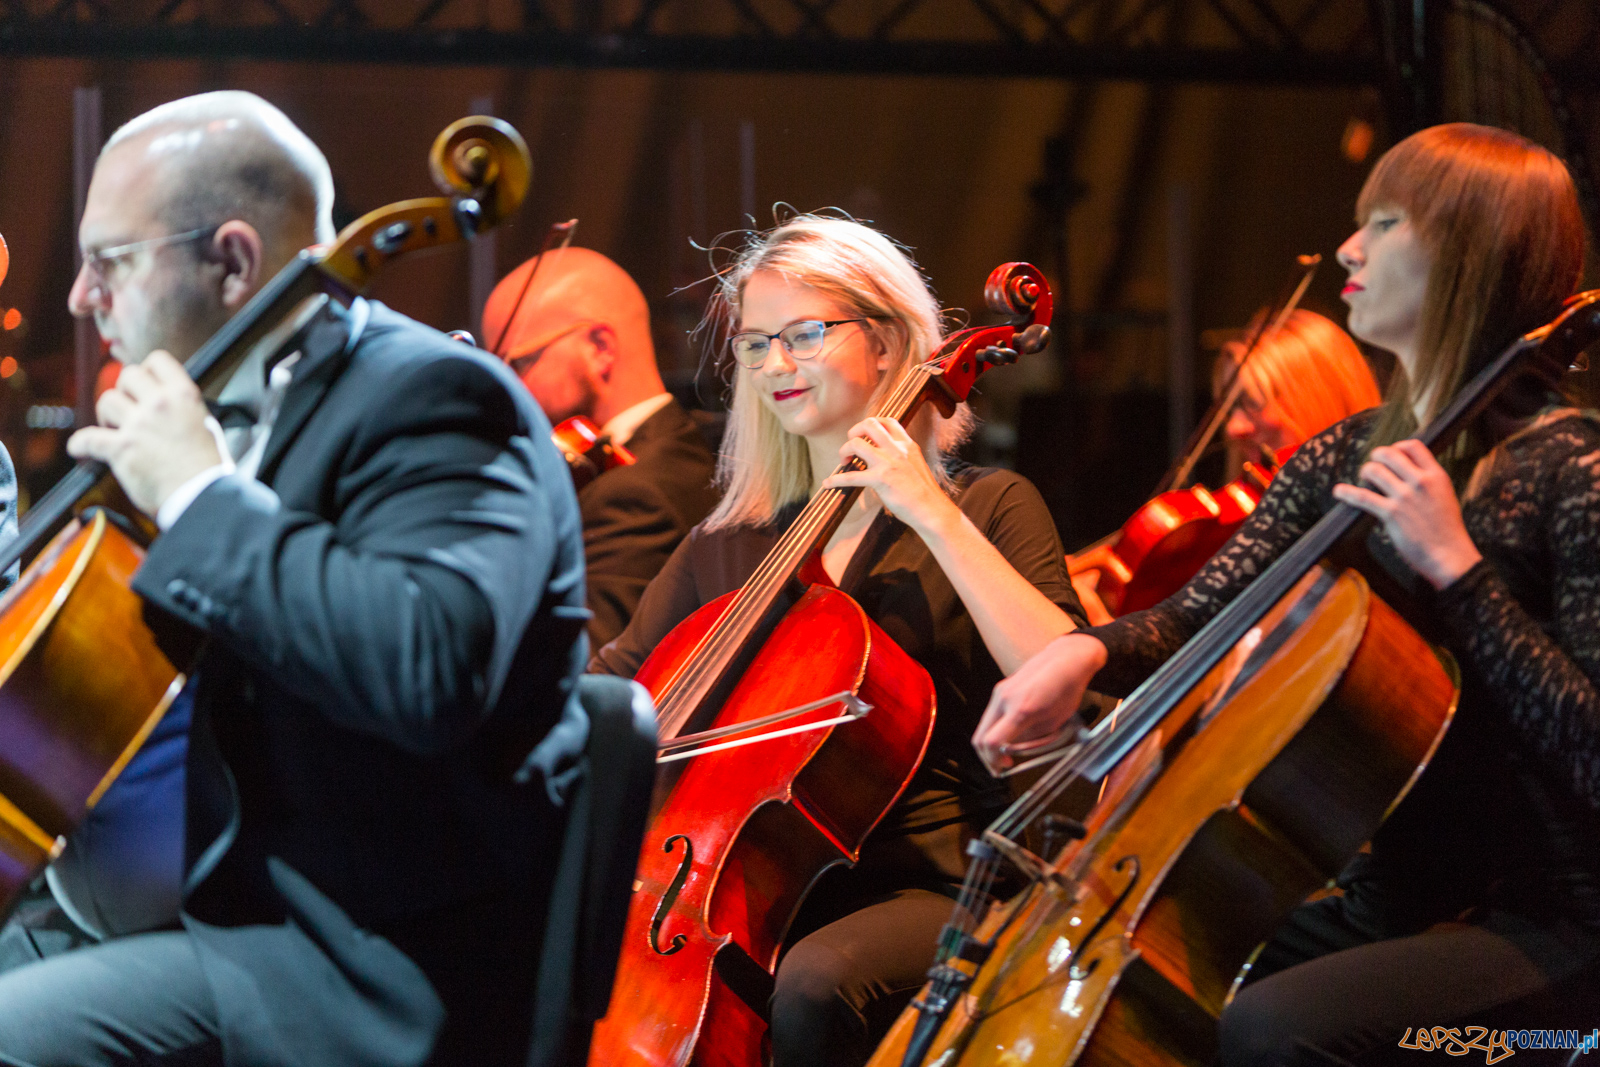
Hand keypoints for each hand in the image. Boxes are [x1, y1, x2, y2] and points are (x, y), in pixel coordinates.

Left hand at [67, 351, 223, 516]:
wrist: (202, 494)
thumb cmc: (207, 465)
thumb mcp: (205, 423)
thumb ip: (182, 408)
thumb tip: (165, 405)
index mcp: (184, 395)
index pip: (157, 360)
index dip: (147, 370)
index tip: (145, 383)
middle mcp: (160, 404)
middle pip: (127, 376)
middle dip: (125, 391)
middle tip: (128, 408)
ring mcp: (139, 425)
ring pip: (107, 401)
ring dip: (107, 415)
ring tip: (114, 429)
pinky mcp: (121, 448)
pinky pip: (88, 439)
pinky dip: (80, 445)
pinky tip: (79, 448)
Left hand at [821, 417, 955, 536]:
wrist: (931, 510)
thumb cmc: (924, 493)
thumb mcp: (916, 465)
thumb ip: (901, 457)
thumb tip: (884, 458)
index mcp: (907, 445)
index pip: (888, 421)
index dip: (871, 423)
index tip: (863, 434)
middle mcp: (897, 449)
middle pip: (869, 425)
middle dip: (854, 432)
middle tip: (850, 446)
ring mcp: (888, 463)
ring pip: (856, 443)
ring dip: (844, 450)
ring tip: (843, 462)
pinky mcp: (880, 480)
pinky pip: (850, 476)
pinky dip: (835, 480)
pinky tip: (828, 483)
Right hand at [973, 632, 1107, 774]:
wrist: (1066, 660)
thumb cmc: (1067, 689)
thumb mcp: (1054, 722)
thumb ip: (1030, 738)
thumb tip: (1013, 749)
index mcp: (1021, 710)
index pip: (992, 742)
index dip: (993, 761)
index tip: (1001, 769)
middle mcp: (1004, 699)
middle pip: (980, 736)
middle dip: (987, 756)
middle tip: (1000, 765)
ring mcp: (1000, 692)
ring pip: (983, 725)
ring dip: (991, 742)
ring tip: (1008, 750)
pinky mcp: (1001, 688)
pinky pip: (991, 714)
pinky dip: (996, 728)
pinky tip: (1011, 732)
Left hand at [1330, 439, 1482, 589]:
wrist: (1449, 555)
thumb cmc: (1446, 529)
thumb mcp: (1444, 495)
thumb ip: (1428, 481)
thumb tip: (1409, 470)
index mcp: (1436, 476)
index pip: (1413, 446)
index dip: (1398, 446)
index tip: (1391, 454)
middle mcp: (1420, 482)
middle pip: (1390, 454)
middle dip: (1376, 457)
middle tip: (1374, 465)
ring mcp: (1405, 497)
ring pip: (1374, 470)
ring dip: (1365, 472)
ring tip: (1364, 478)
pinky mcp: (1391, 513)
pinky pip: (1362, 497)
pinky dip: (1346, 493)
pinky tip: (1339, 491)